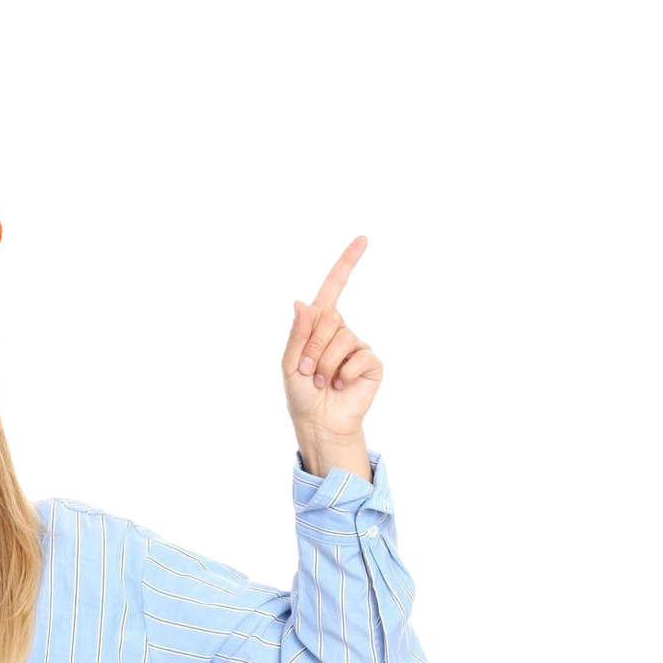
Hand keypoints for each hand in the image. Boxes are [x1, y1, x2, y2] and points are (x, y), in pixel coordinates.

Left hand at [280, 231, 385, 446]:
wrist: (320, 423)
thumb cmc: (302, 393)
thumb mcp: (289, 362)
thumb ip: (296, 333)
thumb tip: (301, 301)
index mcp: (319, 322)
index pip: (334, 286)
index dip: (348, 261)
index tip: (364, 238)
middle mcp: (341, 328)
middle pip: (328, 318)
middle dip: (312, 347)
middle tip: (308, 372)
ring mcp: (359, 344)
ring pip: (342, 338)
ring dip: (325, 365)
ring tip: (323, 382)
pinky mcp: (373, 362)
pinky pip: (359, 356)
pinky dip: (344, 374)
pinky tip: (341, 386)